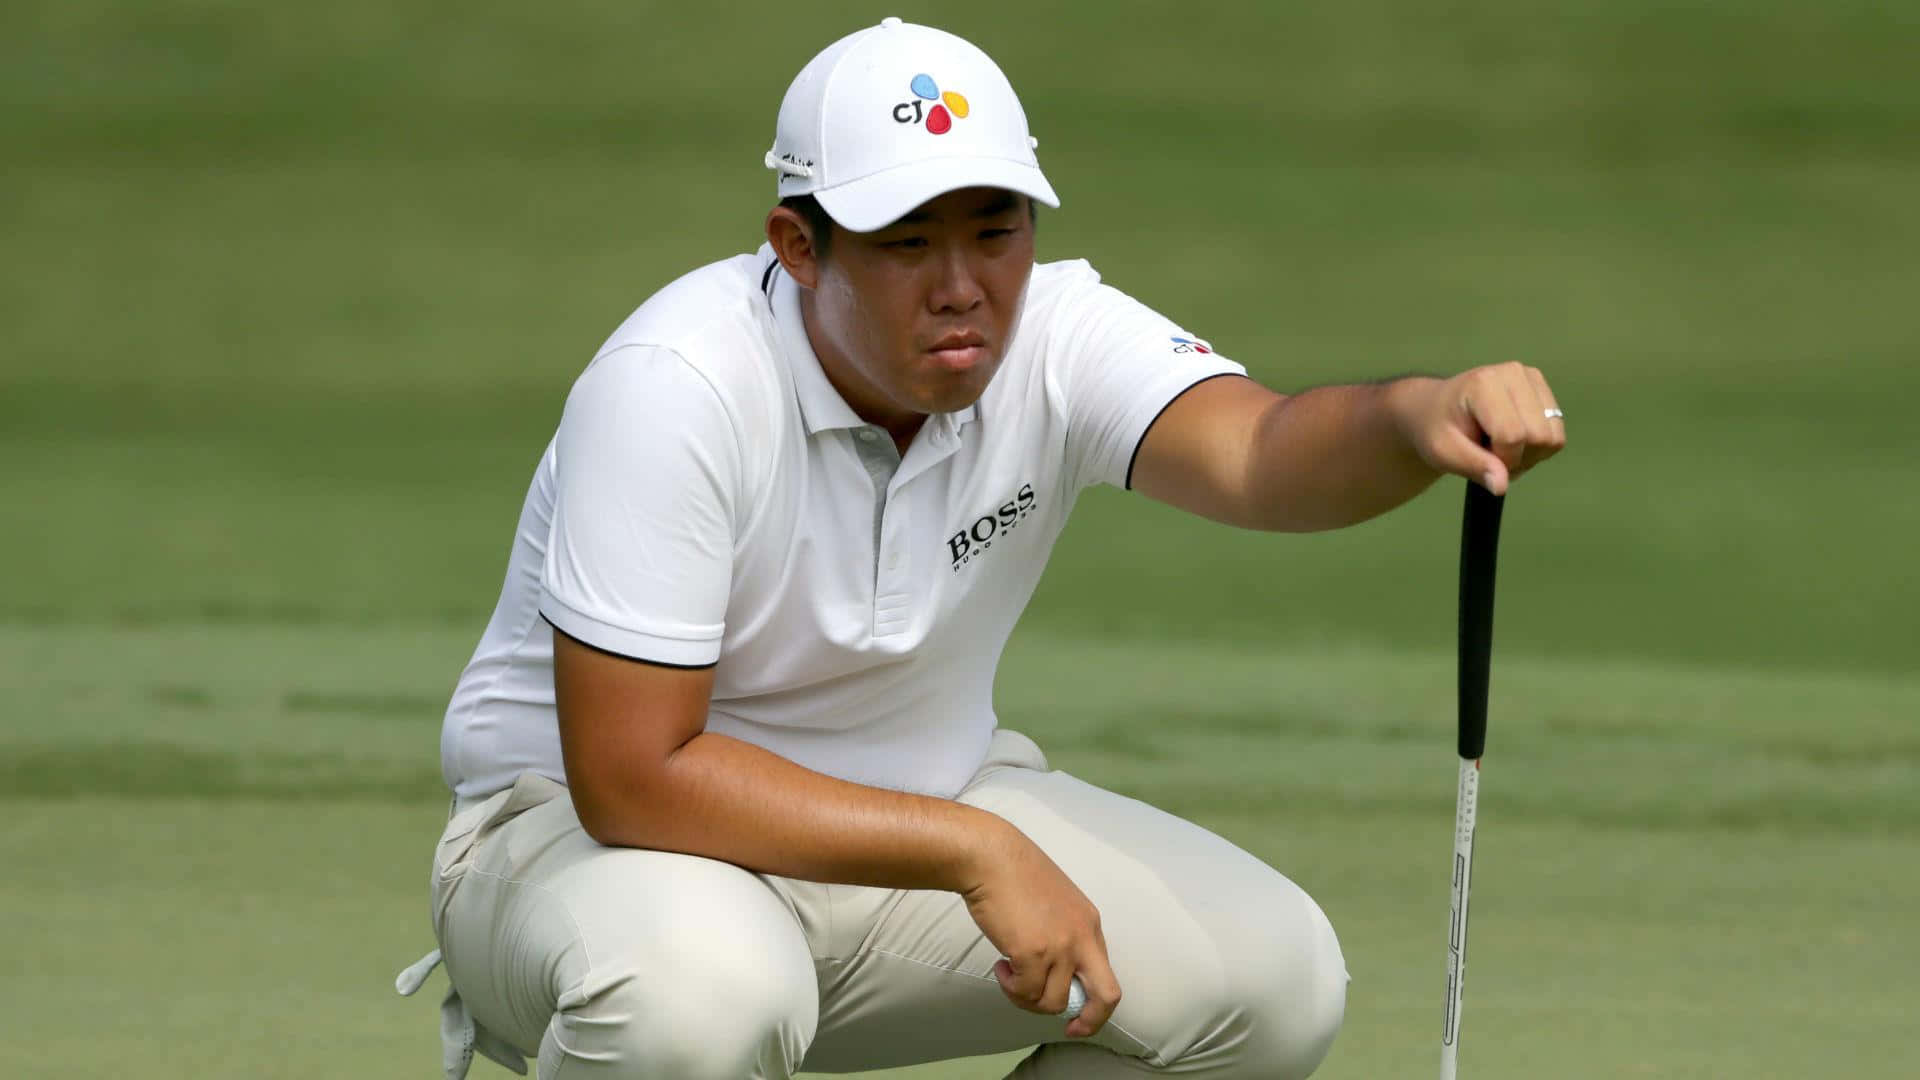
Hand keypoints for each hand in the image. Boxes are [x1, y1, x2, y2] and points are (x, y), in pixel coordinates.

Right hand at [960, 819, 1120, 1037]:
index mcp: (1089, 925)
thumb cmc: (1015, 875)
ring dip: (1028, 998)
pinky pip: (1025, 991)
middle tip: (1068, 1028)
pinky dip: (1010, 987)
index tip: (1077, 1018)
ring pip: (1053, 1002)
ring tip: (1010, 975)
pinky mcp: (1032, 952)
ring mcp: (1059, 946)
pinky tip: (1000, 966)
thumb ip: (1062, 935)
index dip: (1095, 1005)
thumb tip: (1054, 976)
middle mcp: (1082, 937)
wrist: (990, 856)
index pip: (1107, 977)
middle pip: (1105, 996)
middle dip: (1090, 1021)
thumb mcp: (1055, 904)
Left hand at [1390, 363, 1566, 493]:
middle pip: (1539, 436)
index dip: (1502, 459)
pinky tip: (1514, 440)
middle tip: (1490, 455)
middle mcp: (1513, 373)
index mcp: (1484, 384)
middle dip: (1518, 458)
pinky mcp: (1542, 388)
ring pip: (1553, 436)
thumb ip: (1474, 467)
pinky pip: (1557, 433)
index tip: (1481, 458)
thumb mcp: (1443, 452)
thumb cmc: (1437, 429)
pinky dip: (1538, 446)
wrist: (1436, 409)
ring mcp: (1531, 378)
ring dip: (1530, 454)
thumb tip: (1502, 486)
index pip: (1513, 435)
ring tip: (1501, 448)